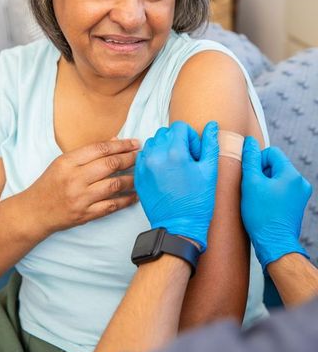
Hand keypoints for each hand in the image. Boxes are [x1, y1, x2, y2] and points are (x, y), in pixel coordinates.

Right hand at [25, 138, 139, 234]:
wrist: (34, 212)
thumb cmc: (50, 184)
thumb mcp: (63, 163)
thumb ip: (88, 153)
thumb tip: (115, 142)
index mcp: (68, 162)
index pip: (100, 149)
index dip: (121, 145)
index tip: (135, 143)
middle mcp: (75, 179)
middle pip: (110, 165)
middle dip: (131, 159)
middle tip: (143, 156)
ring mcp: (81, 198)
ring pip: (114, 185)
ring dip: (132, 179)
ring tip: (143, 174)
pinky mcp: (86, 214)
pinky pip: (112, 205)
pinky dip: (127, 199)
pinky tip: (136, 194)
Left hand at [135, 121, 218, 250]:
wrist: (179, 227)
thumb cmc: (197, 201)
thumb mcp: (209, 171)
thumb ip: (210, 144)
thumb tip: (212, 124)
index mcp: (174, 152)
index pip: (180, 127)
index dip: (191, 138)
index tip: (195, 153)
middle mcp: (156, 155)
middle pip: (166, 132)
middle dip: (178, 141)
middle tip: (187, 160)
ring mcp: (144, 165)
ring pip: (153, 142)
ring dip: (164, 148)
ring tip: (175, 166)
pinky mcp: (139, 175)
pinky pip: (144, 156)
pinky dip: (154, 158)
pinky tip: (164, 172)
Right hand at [241, 136, 311, 269]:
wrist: (274, 243)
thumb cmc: (262, 215)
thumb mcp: (251, 183)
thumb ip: (250, 160)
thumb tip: (249, 142)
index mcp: (291, 174)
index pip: (272, 152)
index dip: (257, 161)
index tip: (250, 176)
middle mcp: (300, 182)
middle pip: (275, 165)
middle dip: (261, 173)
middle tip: (252, 189)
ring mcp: (300, 194)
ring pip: (277, 178)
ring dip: (265, 184)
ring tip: (257, 199)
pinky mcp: (297, 204)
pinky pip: (281, 189)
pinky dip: (271, 193)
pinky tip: (263, 205)